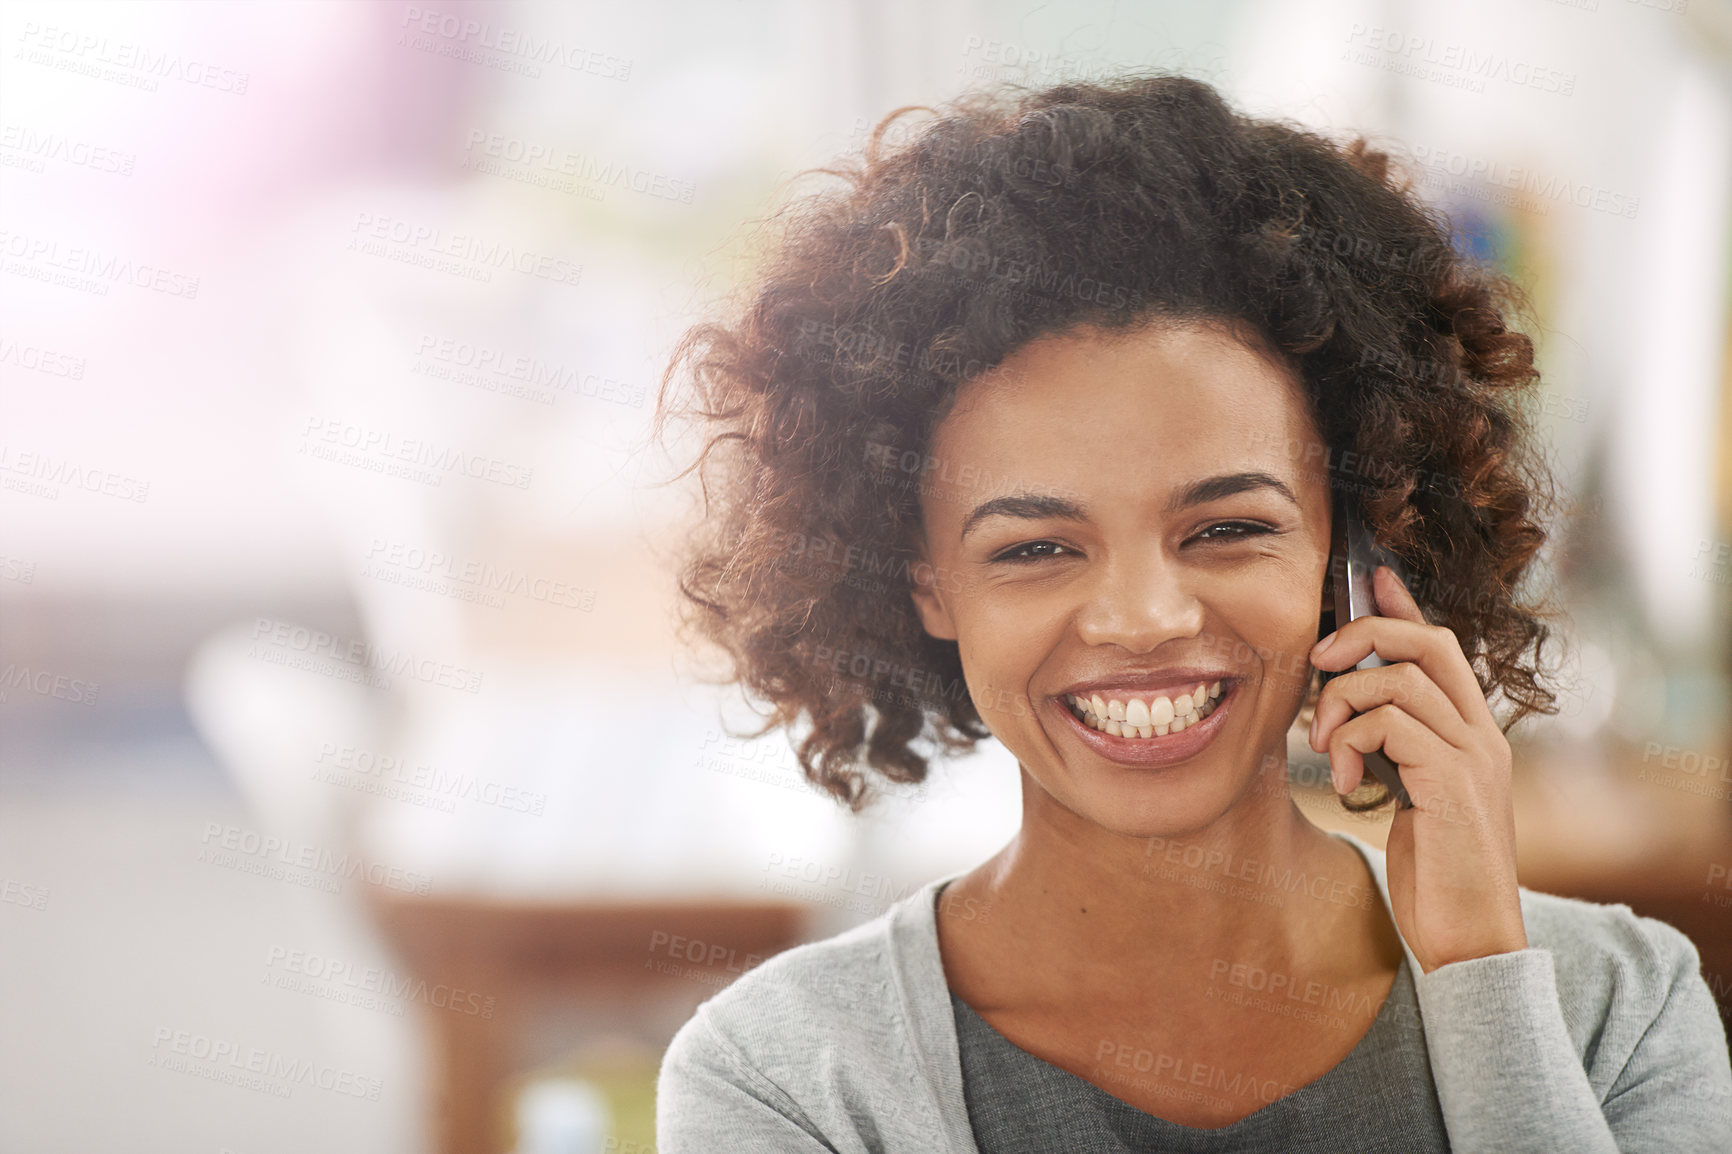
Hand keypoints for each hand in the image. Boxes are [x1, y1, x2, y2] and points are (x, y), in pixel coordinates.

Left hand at [1307, 564, 1526, 972]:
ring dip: (1342, 703)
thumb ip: (1394, 753)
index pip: (1443, 647)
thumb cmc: (1436, 876)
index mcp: (1472, 735)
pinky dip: (1352, 743)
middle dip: (1364, 635)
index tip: (1373, 578)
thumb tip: (1352, 715)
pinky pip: (1392, 726)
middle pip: (1429, 642)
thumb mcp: (1410, 799)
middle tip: (1317, 662)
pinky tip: (1348, 784)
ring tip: (1325, 746)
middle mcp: (1481, 737)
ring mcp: (1473, 757)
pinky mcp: (1454, 783)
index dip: (1404, 608)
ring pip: (1400, 681)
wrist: (1471, 940)